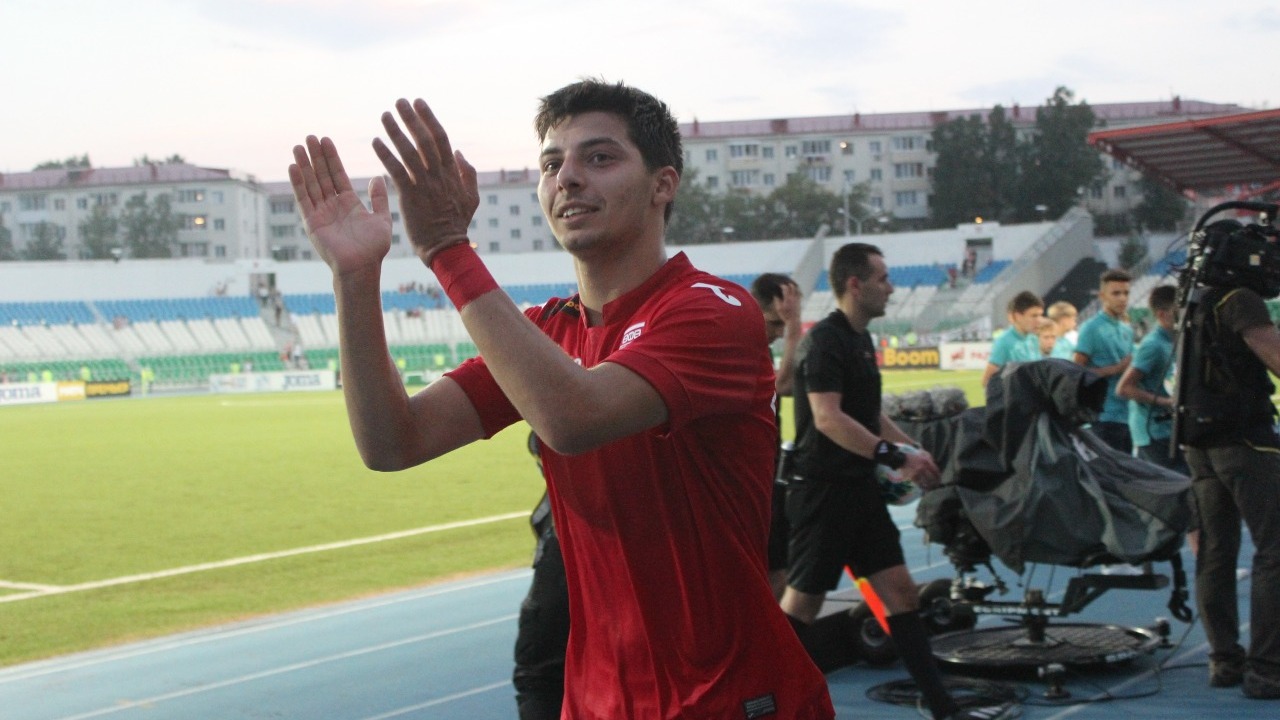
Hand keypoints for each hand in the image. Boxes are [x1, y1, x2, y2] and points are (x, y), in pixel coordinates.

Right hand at [289, 136, 392, 276]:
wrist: (362, 268)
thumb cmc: (374, 248)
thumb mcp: (382, 219)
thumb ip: (379, 198)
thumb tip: (378, 177)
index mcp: (348, 203)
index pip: (337, 174)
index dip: (331, 158)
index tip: (326, 140)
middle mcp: (332, 205)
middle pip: (321, 175)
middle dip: (316, 157)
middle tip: (310, 136)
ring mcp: (320, 213)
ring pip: (311, 184)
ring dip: (304, 165)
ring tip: (298, 146)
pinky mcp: (312, 222)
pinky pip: (303, 199)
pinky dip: (298, 183)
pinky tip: (293, 167)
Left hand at [372, 99, 479, 265]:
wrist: (445, 247)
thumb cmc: (456, 223)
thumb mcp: (472, 198)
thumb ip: (467, 173)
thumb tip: (458, 152)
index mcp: (452, 173)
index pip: (440, 138)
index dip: (429, 118)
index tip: (419, 103)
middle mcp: (439, 175)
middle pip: (425, 140)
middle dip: (412, 118)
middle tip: (399, 102)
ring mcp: (425, 185)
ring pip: (409, 152)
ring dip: (396, 132)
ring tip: (384, 116)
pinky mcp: (410, 196)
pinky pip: (396, 171)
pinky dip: (385, 154)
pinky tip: (375, 142)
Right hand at [774, 282, 801, 332]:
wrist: (794, 320)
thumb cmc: (785, 315)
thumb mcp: (778, 309)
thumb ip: (777, 301)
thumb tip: (775, 295)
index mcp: (787, 299)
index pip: (786, 288)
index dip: (782, 285)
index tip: (780, 285)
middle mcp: (793, 298)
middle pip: (792, 287)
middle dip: (788, 284)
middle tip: (785, 284)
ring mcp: (797, 299)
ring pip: (797, 289)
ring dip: (794, 286)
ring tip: (791, 285)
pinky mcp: (799, 302)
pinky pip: (799, 294)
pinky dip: (797, 291)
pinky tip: (796, 291)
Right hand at [900, 449, 940, 489]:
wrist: (902, 459)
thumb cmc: (913, 456)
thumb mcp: (923, 453)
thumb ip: (930, 458)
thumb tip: (935, 465)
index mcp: (926, 461)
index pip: (936, 471)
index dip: (938, 476)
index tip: (939, 480)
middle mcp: (923, 468)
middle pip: (932, 478)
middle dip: (935, 483)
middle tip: (936, 485)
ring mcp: (917, 473)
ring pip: (926, 482)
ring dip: (930, 486)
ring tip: (931, 488)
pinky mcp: (912, 477)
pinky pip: (919, 484)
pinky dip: (923, 487)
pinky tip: (924, 489)